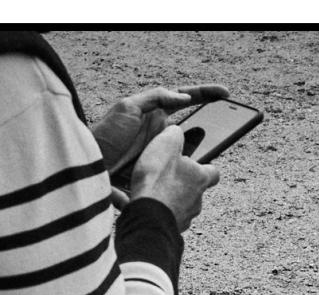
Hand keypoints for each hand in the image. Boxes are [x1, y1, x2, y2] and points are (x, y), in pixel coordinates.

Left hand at [91, 83, 228, 176]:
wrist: (89, 166)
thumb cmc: (105, 134)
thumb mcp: (128, 106)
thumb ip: (156, 97)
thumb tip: (184, 97)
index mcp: (156, 115)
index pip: (185, 100)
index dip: (205, 94)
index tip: (225, 93)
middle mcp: (161, 134)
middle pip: (193, 126)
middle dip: (212, 122)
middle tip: (229, 120)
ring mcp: (160, 154)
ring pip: (188, 153)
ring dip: (203, 154)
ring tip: (217, 148)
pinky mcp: (158, 174)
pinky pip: (178, 174)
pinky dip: (189, 176)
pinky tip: (197, 177)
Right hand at [129, 125, 220, 232]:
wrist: (147, 215)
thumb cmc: (158, 180)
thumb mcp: (166, 144)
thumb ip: (174, 134)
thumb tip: (176, 131)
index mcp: (200, 179)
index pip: (213, 172)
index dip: (205, 167)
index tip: (195, 163)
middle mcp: (197, 201)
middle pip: (194, 190)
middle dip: (181, 183)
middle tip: (164, 175)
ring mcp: (184, 217)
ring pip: (179, 205)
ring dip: (167, 198)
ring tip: (148, 190)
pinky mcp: (169, 228)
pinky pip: (163, 217)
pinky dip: (154, 211)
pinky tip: (138, 204)